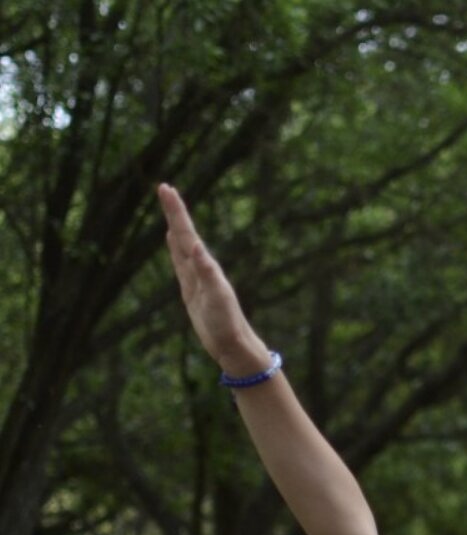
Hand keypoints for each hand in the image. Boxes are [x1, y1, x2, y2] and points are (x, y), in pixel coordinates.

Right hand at [158, 183, 270, 374]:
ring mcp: (196, 279)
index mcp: (206, 266)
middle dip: (174, 212)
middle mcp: (201, 269)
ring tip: (169, 208)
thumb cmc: (226, 323)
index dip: (177, 212)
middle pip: (183, 234)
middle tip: (163, 188)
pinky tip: (173, 240)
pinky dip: (175, 249)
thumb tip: (196, 246)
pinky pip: (180, 263)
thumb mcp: (217, 297)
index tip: (166, 189)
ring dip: (174, 226)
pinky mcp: (191, 290)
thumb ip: (207, 272)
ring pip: (181, 246)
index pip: (188, 233)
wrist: (233, 345)